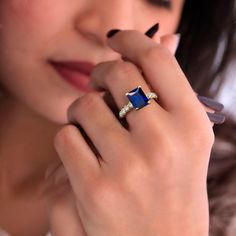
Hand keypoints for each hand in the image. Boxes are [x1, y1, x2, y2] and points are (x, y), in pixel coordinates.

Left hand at [45, 30, 214, 235]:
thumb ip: (168, 90)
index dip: (133, 39)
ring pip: (85, 104)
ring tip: (93, 127)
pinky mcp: (95, 189)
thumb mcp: (183, 138)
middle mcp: (163, 141)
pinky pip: (66, 137)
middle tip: (101, 86)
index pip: (156, 60)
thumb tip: (162, 39)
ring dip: (83, 110)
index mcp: (191, 125)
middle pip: (116, 73)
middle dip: (101, 74)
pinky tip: (84, 153)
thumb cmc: (172, 186)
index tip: (117, 39)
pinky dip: (71, 138)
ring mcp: (128, 166)